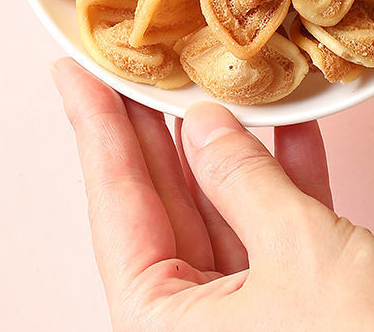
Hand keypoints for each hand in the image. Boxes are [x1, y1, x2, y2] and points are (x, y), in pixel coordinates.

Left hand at [51, 58, 373, 331]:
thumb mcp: (299, 251)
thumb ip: (245, 180)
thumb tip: (207, 124)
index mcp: (160, 321)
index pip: (115, 202)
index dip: (96, 127)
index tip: (74, 74)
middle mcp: (188, 320)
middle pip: (161, 201)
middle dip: (153, 129)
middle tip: (138, 67)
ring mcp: (240, 311)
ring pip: (219, 210)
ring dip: (225, 148)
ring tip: (207, 84)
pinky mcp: (289, 304)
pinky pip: (273, 230)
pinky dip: (284, 180)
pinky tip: (288, 130)